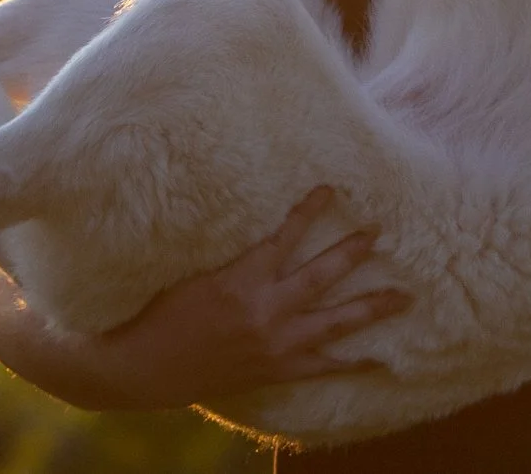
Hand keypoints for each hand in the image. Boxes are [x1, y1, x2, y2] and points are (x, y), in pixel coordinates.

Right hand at [0, 186, 409, 410]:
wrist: (124, 369)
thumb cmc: (136, 306)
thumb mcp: (157, 259)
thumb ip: (172, 223)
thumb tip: (159, 161)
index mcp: (233, 281)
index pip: (283, 237)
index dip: (310, 211)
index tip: (333, 186)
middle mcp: (258, 313)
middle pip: (319, 276)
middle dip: (353, 251)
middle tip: (385, 229)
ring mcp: (267, 346)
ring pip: (331, 322)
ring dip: (369, 306)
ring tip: (406, 293)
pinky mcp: (267, 370)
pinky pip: (319, 366)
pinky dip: (352, 361)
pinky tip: (385, 360)